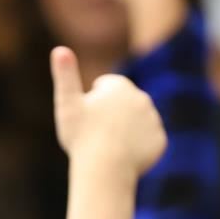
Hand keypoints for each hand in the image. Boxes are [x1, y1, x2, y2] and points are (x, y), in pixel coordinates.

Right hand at [51, 46, 164, 175]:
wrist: (106, 169)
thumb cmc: (82, 136)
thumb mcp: (67, 103)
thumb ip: (65, 75)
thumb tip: (59, 49)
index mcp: (120, 85)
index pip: (106, 87)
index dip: (93, 101)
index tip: (86, 118)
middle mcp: (141, 98)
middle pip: (123, 103)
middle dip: (112, 113)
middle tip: (97, 133)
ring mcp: (153, 119)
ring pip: (136, 122)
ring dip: (126, 129)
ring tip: (111, 146)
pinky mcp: (160, 140)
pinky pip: (147, 140)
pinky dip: (138, 146)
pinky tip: (124, 155)